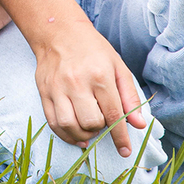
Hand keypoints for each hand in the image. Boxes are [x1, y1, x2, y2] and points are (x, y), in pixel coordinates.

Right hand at [33, 20, 147, 157]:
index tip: (125, 151)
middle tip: (102, 122)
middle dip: (100, 129)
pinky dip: (65, 134)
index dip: (120, 136)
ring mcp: (57, 87)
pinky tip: (76, 133)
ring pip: (70, 126)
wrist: (58, 31)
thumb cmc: (93, 49)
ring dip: (83, 134)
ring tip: (89, 127)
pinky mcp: (44, 91)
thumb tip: (139, 125)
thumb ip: (129, 96)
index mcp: (100, 75)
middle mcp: (77, 82)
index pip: (113, 114)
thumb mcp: (118, 66)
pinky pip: (53, 123)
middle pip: (91, 122)